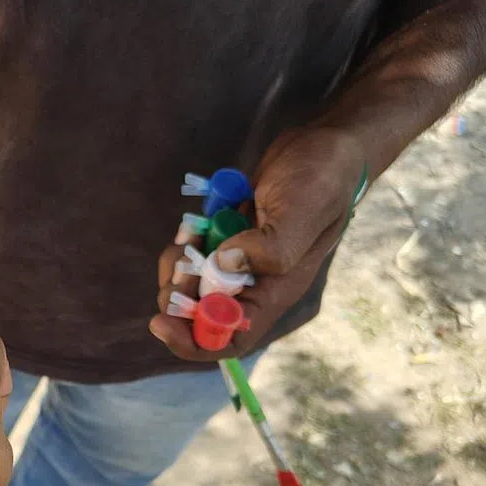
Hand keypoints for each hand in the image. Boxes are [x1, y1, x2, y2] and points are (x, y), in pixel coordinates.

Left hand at [151, 127, 366, 359]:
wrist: (324, 145)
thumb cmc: (322, 179)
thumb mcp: (301, 212)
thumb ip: (268, 248)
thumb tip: (221, 266)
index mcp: (276, 291)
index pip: (231, 339)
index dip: (193, 341)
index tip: (161, 323)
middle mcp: (254, 283)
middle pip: (199, 314)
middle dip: (178, 295)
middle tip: (180, 262)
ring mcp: (238, 261)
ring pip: (189, 283)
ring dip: (178, 264)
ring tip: (191, 233)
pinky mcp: (226, 238)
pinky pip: (191, 254)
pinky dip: (184, 243)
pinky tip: (195, 223)